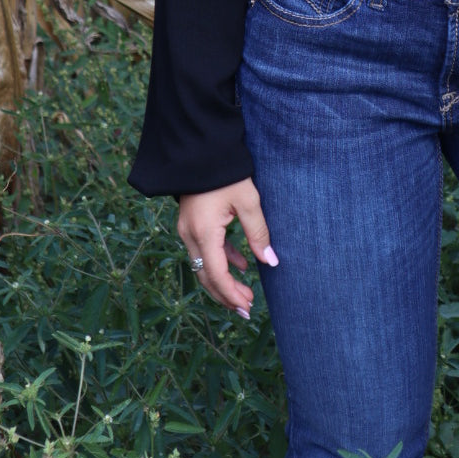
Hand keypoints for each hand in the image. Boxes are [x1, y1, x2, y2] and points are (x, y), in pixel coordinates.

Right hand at [177, 178, 278, 317]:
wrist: (202, 148)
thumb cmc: (228, 172)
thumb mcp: (248, 201)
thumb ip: (259, 233)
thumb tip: (271, 261)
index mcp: (203, 232)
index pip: (216, 274)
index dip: (231, 294)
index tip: (247, 307)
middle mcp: (190, 235)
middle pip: (205, 276)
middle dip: (226, 295)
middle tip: (247, 309)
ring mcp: (187, 229)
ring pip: (203, 266)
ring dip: (223, 281)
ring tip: (245, 293)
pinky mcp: (191, 223)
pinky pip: (204, 250)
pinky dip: (221, 260)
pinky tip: (240, 265)